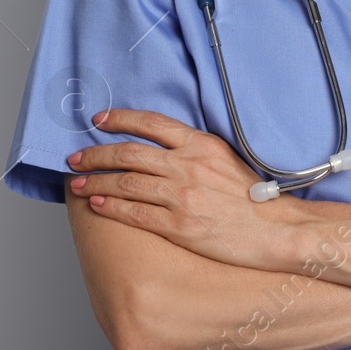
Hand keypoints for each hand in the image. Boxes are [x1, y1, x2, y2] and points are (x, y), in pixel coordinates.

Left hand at [66, 108, 288, 271]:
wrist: (275, 230)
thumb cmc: (254, 198)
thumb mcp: (227, 159)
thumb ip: (196, 151)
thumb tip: (162, 148)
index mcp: (202, 145)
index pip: (152, 123)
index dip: (120, 119)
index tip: (99, 121)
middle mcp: (189, 166)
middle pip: (129, 153)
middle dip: (95, 155)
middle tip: (75, 158)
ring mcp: (182, 196)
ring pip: (125, 183)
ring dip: (95, 182)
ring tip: (77, 184)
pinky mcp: (179, 225)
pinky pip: (134, 213)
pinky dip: (111, 208)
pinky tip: (96, 205)